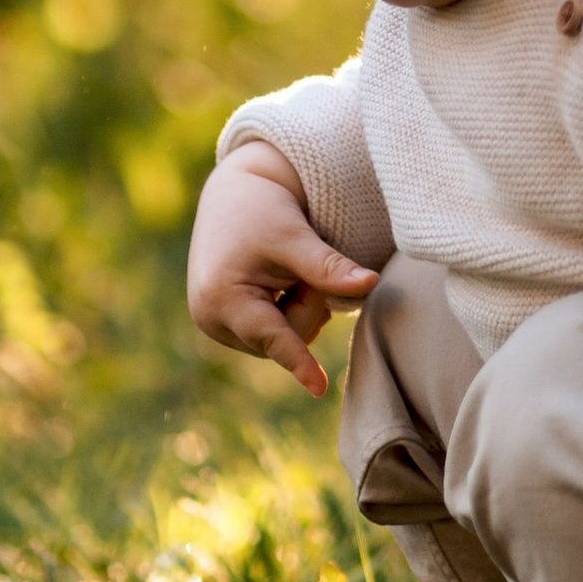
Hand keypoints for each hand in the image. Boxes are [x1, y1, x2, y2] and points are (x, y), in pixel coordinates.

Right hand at [187, 145, 375, 393]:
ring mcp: (215, 324)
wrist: (235, 192)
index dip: (299, 361)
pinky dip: (287, 309)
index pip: (273, 337)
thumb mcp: (295, 236)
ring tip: (284, 268)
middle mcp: (211, 319)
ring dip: (298, 307)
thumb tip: (371, 284)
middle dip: (305, 304)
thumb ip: (329, 267)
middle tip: (299, 264)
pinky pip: (274, 331)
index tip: (319, 389)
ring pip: (283, 337)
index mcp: (222, 299)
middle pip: (285, 338)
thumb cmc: (261, 208)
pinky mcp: (225, 322)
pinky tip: (279, 280)